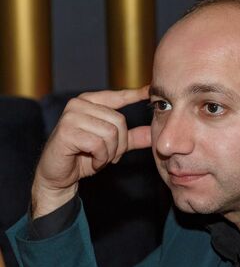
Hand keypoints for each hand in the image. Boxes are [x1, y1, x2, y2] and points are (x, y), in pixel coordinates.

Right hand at [31, 87, 151, 217]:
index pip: (117, 96)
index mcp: (89, 102)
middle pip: (119, 121)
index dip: (134, 94)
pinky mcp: (67, 131)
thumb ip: (131, 138)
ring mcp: (71, 116)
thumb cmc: (83, 157)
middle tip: (109, 156)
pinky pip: (99, 144)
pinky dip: (101, 159)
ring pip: (110, 133)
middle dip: (120, 145)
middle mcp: (78, 104)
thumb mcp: (111, 146)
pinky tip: (92, 162)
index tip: (149, 90)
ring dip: (109, 153)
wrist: (59, 175)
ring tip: (99, 158)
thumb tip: (153, 131)